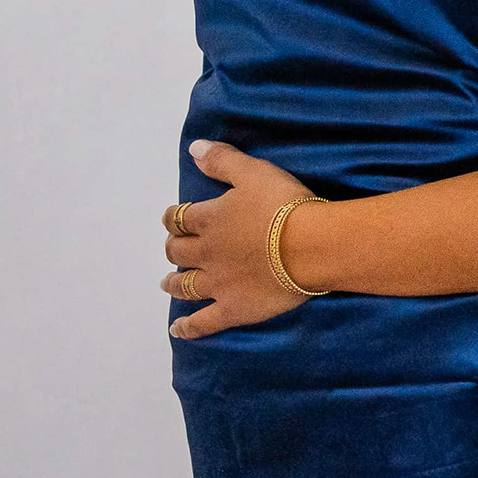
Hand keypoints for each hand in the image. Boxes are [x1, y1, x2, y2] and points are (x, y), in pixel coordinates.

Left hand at [161, 142, 324, 337]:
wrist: (311, 246)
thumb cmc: (285, 206)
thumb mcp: (254, 172)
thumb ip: (222, 160)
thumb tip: (192, 148)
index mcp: (210, 220)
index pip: (181, 218)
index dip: (175, 218)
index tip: (175, 219)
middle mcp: (206, 252)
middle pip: (179, 251)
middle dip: (174, 248)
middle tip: (175, 248)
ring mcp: (217, 284)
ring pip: (185, 285)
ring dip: (174, 283)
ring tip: (167, 284)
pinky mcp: (233, 309)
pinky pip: (205, 322)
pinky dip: (189, 327)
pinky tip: (178, 329)